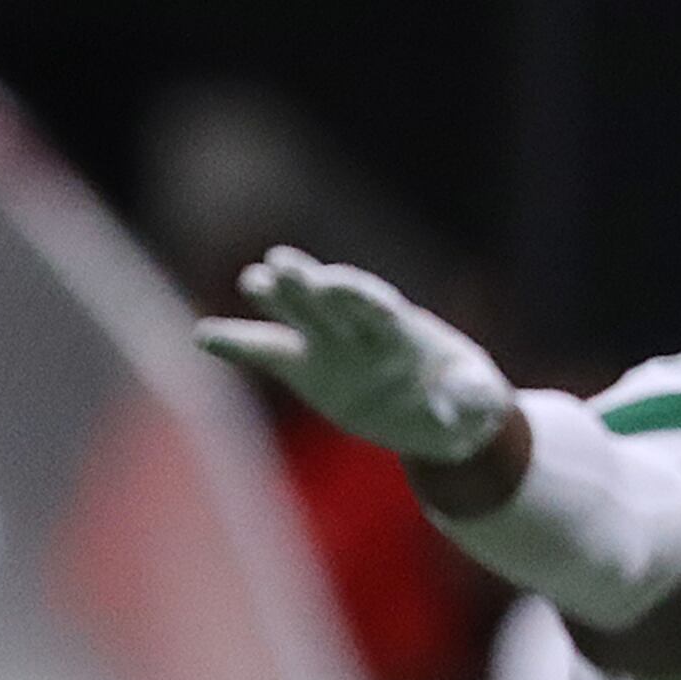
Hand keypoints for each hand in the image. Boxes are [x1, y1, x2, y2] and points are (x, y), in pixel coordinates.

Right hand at [194, 246, 516, 464]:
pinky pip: (268, 354)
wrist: (443, 416)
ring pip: (300, 317)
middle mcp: (362, 332)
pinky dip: (237, 343)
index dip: (354, 296)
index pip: (375, 307)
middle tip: (280, 262)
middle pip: (331, 303)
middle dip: (307, 284)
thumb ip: (467, 397)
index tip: (332, 283)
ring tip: (253, 278)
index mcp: (404, 333)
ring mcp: (332, 348)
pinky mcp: (309, 370)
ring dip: (278, 298)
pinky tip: (203, 335)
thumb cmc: (467, 401)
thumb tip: (452, 407)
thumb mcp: (477, 400)